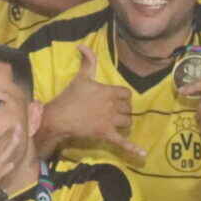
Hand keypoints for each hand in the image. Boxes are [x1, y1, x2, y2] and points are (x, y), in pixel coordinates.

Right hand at [45, 45, 144, 160]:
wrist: (58, 117)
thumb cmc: (70, 97)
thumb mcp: (80, 77)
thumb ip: (87, 61)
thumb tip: (82, 45)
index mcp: (108, 91)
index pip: (127, 94)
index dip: (123, 97)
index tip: (115, 99)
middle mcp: (112, 106)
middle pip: (128, 108)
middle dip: (123, 110)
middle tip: (112, 111)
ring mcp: (110, 121)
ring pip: (127, 122)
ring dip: (123, 123)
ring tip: (115, 123)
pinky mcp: (106, 134)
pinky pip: (122, 142)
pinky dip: (133, 149)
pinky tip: (143, 155)